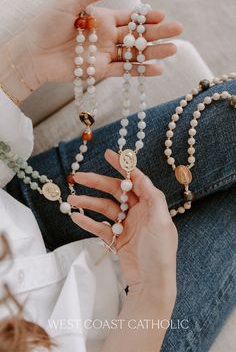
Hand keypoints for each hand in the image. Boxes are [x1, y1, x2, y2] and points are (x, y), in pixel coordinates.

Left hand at [6, 0, 182, 89]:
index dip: (147, 17)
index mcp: (102, 18)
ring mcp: (104, 54)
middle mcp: (107, 36)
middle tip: (177, 31)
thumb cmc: (47, 25)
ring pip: (134, 54)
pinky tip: (156, 69)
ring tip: (173, 50)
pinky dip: (140, 71)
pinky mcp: (100, 71)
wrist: (34, 54)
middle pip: (137, 35)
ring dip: (153, 52)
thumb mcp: (70, 3)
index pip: (130, 18)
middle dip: (157, 33)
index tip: (163, 15)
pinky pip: (123, 71)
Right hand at [68, 149, 177, 298]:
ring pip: (105, 208)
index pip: (135, 179)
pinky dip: (88, 222)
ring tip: (72, 200)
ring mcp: (126, 225)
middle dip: (97, 183)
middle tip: (78, 177)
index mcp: (151, 205)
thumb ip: (153, 197)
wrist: (152, 284)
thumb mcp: (162, 222)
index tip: (108, 154)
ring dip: (88, 203)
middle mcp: (138, 211)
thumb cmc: (160, 253)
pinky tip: (76, 217)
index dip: (122, 166)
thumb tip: (142, 177)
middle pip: (115, 191)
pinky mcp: (117, 238)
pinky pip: (100, 226)